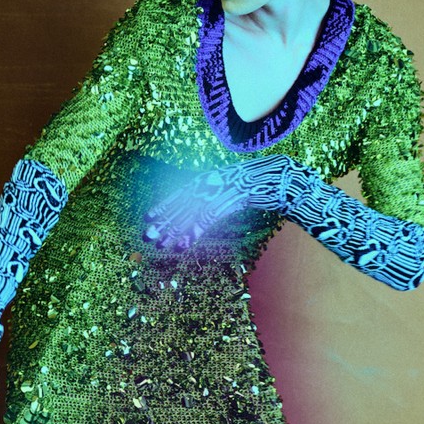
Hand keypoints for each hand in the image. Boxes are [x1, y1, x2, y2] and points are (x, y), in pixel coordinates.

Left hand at [143, 157, 292, 251]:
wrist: (276, 177)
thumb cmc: (255, 183)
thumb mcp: (230, 185)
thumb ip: (215, 193)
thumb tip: (205, 205)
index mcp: (207, 178)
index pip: (179, 193)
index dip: (164, 206)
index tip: (147, 217)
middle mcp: (208, 183)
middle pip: (181, 205)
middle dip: (163, 222)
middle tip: (146, 237)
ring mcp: (217, 192)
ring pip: (190, 215)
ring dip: (174, 232)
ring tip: (161, 246)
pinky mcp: (228, 201)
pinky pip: (207, 220)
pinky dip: (194, 233)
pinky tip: (183, 245)